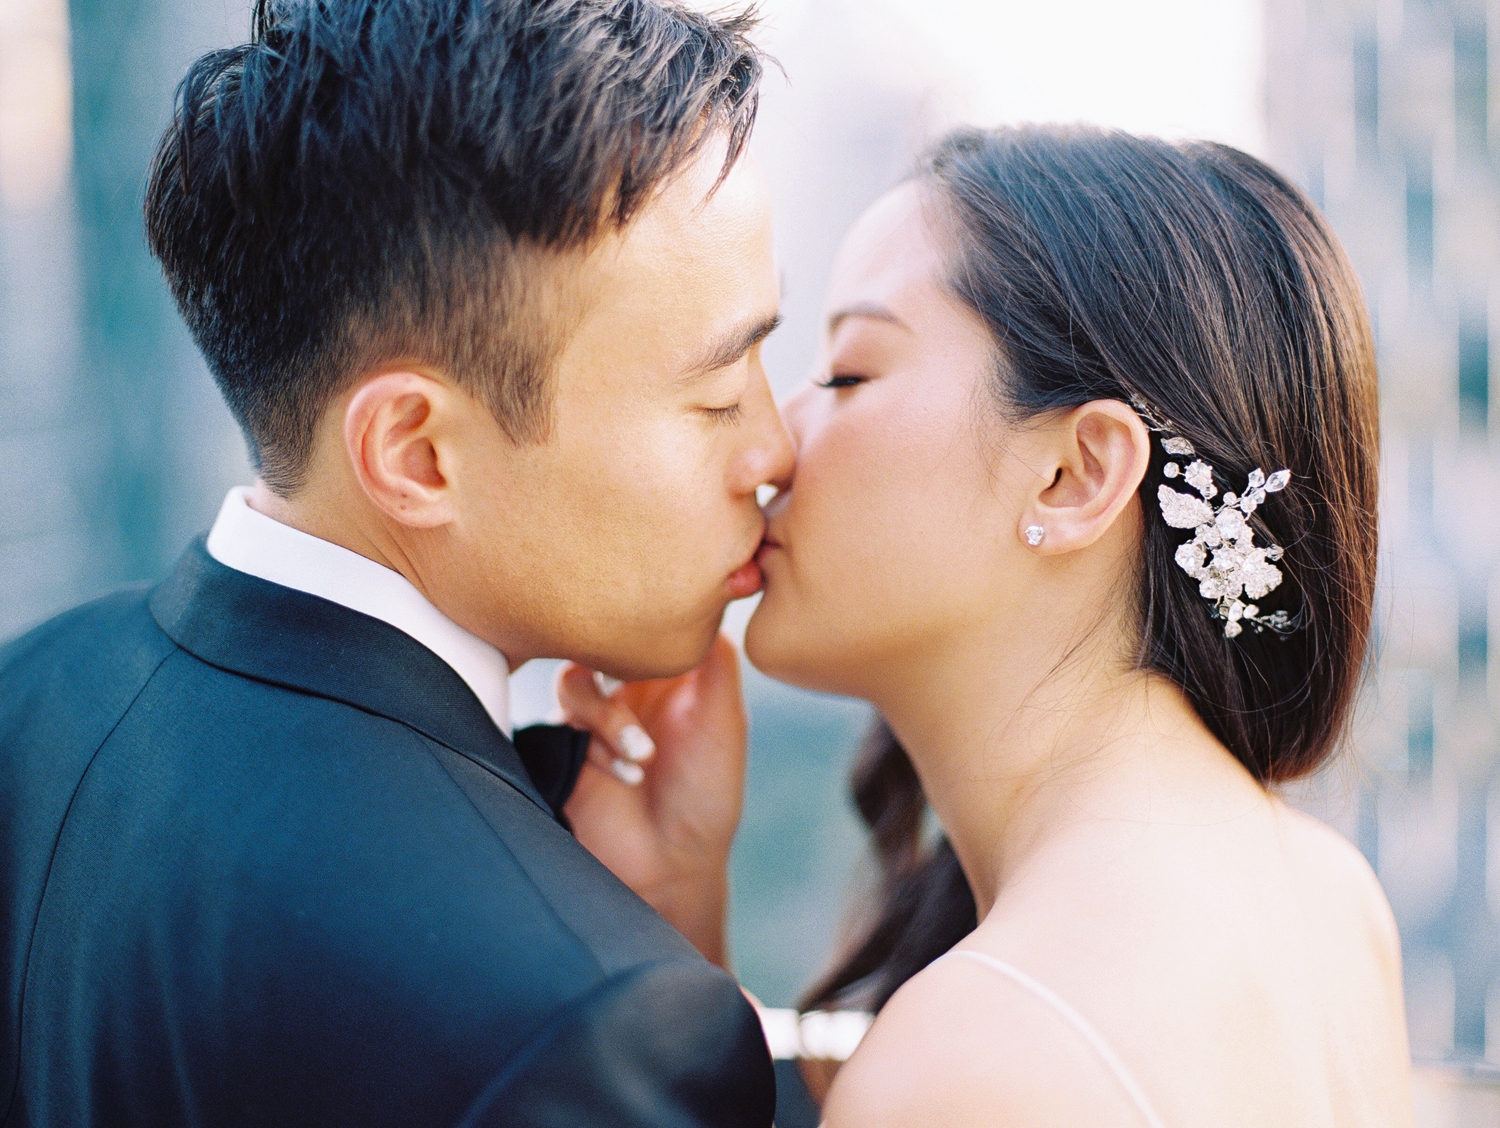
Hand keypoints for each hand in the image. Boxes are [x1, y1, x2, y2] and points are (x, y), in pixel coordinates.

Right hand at [558, 634, 746, 966]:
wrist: (669, 864)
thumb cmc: (705, 794)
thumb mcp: (724, 722)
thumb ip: (715, 663)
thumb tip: (710, 597)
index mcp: (669, 674)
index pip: (650, 620)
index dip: (653, 612)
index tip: (664, 613)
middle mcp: (629, 686)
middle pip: (603, 636)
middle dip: (620, 656)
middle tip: (638, 675)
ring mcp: (595, 713)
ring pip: (577, 676)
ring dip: (611, 715)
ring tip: (643, 755)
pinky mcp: (567, 742)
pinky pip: (565, 716)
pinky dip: (600, 740)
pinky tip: (630, 773)